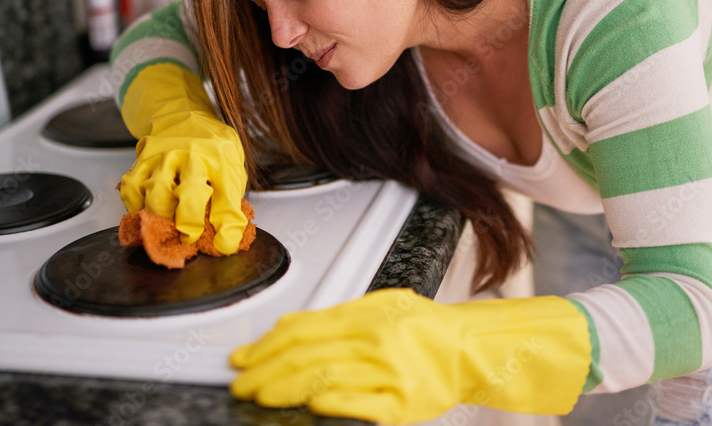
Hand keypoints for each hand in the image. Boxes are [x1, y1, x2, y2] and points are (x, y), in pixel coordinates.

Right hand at [118, 63, 248, 253]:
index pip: (228, 195)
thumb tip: (227, 235)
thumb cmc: (209, 145)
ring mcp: (164, 156)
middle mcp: (192, 155)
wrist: (182, 114)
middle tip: (190, 237)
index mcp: (221, 158)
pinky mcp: (141, 160)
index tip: (225, 244)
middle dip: (189, 222)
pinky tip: (146, 213)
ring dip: (161, 217)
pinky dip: (136, 207)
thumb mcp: (231, 165)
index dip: (228, 225)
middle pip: (190, 193)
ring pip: (156, 192)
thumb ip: (230, 197)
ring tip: (166, 227)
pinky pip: (132, 189)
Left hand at [229, 288, 591, 423]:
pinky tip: (308, 404)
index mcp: (366, 315)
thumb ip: (333, 316)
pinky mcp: (400, 405)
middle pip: (304, 356)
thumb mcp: (379, 305)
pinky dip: (328, 403)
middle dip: (264, 371)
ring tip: (261, 395)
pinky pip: (356, 405)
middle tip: (242, 383)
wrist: (469, 350)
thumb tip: (285, 327)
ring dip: (284, 390)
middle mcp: (375, 342)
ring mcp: (388, 374)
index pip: (302, 330)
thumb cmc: (425, 328)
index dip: (265, 345)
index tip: (244, 358)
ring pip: (322, 380)